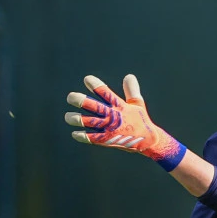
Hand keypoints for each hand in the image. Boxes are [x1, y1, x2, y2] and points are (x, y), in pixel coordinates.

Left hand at [64, 74, 185, 170]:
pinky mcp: (108, 140)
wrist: (148, 141)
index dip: (96, 85)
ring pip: (90, 122)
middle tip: (70, 97)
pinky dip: (83, 136)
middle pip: (94, 106)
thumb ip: (131, 90)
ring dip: (77, 119)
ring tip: (68, 117)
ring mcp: (110, 129)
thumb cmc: (141, 121)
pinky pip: (92, 138)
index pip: (106, 93)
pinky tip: (75, 133)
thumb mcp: (137, 104)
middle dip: (81, 101)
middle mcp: (113, 116)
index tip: (87, 79)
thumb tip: (128, 76)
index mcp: (120, 106)